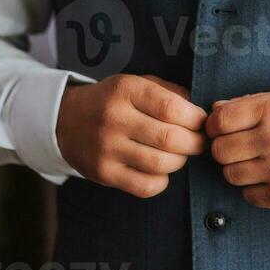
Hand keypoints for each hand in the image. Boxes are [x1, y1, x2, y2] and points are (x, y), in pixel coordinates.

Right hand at [56, 73, 207, 198]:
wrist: (66, 120)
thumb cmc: (113, 100)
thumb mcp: (137, 83)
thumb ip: (169, 92)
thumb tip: (201, 111)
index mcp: (127, 90)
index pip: (171, 107)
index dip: (195, 118)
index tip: (202, 122)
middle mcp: (115, 118)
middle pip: (169, 138)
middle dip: (194, 143)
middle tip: (200, 142)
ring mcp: (107, 148)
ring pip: (160, 164)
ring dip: (180, 161)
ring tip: (180, 154)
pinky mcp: (103, 173)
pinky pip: (145, 186)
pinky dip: (162, 181)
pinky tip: (161, 170)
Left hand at [205, 88, 269, 210]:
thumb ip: (249, 102)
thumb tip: (215, 110)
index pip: (220, 120)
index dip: (214, 126)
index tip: (220, 129)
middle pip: (220, 150)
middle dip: (225, 148)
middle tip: (240, 147)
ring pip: (230, 174)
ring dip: (239, 168)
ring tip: (257, 161)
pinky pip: (247, 195)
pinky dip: (254, 188)